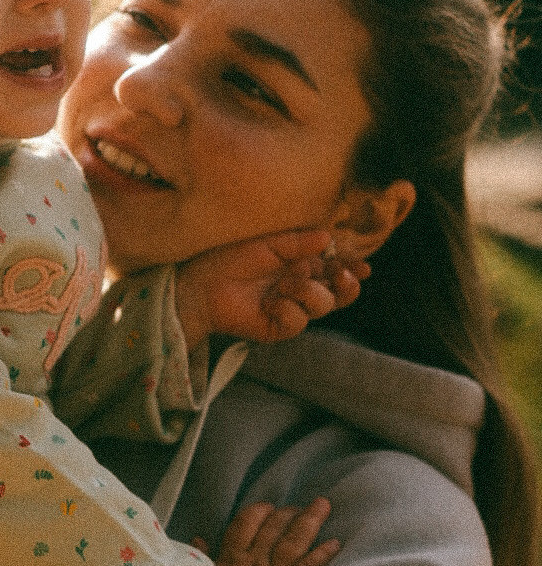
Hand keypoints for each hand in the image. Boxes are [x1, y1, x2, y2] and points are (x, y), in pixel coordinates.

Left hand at [175, 231, 368, 348]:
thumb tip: (329, 238)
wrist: (203, 284)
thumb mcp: (268, 245)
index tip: (363, 266)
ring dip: (308, 292)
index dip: (351, 269)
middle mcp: (301, 288)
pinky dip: (288, 309)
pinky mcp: (279, 328)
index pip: (335, 269)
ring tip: (284, 284)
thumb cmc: (230, 259)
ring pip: (322, 306)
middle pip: (339, 294)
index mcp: (302, 266)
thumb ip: (299, 243)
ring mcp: (291, 309)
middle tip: (339, 274)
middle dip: (346, 284)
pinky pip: (298, 321)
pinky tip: (270, 302)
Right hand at [196, 497, 339, 565]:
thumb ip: (202, 559)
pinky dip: (321, 556)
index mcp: (230, 558)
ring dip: (309, 522)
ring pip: (293, 543)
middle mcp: (253, 563)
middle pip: (274, 529)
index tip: (268, 507)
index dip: (259, 511)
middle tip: (301, 505)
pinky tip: (335, 544)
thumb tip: (199, 540)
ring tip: (323, 506)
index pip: (246, 522)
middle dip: (289, 513)